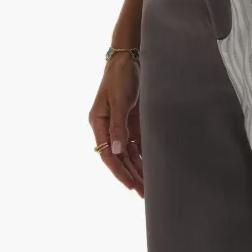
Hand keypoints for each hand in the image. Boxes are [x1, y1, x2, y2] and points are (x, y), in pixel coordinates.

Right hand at [89, 53, 143, 194]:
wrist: (130, 58)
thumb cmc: (121, 76)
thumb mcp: (119, 100)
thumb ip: (118, 126)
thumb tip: (117, 151)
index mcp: (99, 123)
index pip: (108, 153)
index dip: (118, 171)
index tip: (130, 185)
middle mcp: (108, 128)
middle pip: (119, 158)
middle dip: (131, 175)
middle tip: (144, 193)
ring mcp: (121, 127)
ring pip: (129, 155)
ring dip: (138, 170)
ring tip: (149, 187)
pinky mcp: (133, 124)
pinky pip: (138, 146)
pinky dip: (144, 157)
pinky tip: (153, 170)